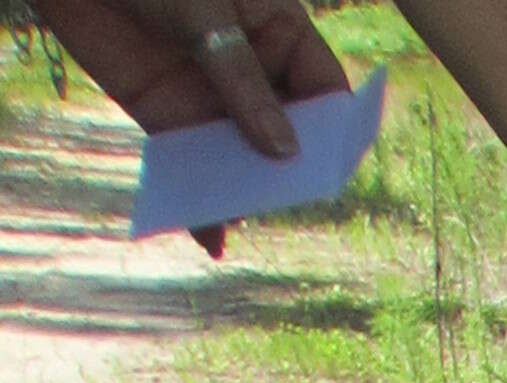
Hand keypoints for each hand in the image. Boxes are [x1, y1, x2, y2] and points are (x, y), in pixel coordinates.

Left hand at [36, 0, 346, 252]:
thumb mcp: (203, 13)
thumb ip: (242, 80)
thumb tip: (285, 153)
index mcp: (277, 31)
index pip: (324, 89)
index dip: (336, 129)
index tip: (335, 168)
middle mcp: (252, 71)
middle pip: (289, 134)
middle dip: (289, 171)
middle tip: (285, 199)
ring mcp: (211, 99)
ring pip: (243, 159)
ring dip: (245, 194)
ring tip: (241, 217)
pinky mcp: (169, 119)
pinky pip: (195, 168)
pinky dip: (201, 205)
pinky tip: (210, 236)